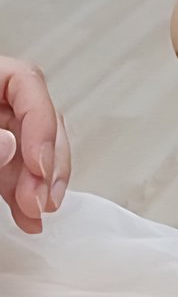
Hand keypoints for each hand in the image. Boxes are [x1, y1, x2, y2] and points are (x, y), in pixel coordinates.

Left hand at [0, 60, 69, 234]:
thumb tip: (11, 143)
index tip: (39, 166)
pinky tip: (31, 216)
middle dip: (47, 162)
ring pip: (35, 148)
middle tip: (41, 201)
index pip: (26, 81)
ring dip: (41, 185)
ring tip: (38, 213)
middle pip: (39, 118)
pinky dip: (27, 193)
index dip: (41, 123)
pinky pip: (18, 169)